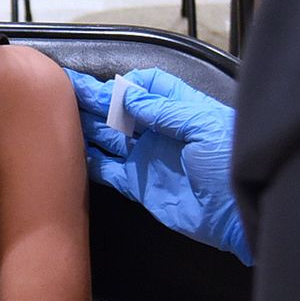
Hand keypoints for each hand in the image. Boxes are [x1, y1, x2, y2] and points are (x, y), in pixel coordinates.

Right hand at [66, 68, 250, 263]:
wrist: (241, 216)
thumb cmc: (231, 164)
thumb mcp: (203, 126)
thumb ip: (163, 110)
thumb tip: (126, 95)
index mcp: (181, 110)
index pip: (147, 85)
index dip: (126, 83)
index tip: (107, 85)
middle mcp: (161, 131)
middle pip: (121, 110)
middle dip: (94, 99)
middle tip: (64, 91)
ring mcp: (148, 158)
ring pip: (109, 138)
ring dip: (87, 127)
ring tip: (58, 118)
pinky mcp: (140, 186)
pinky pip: (109, 171)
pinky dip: (90, 163)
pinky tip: (71, 154)